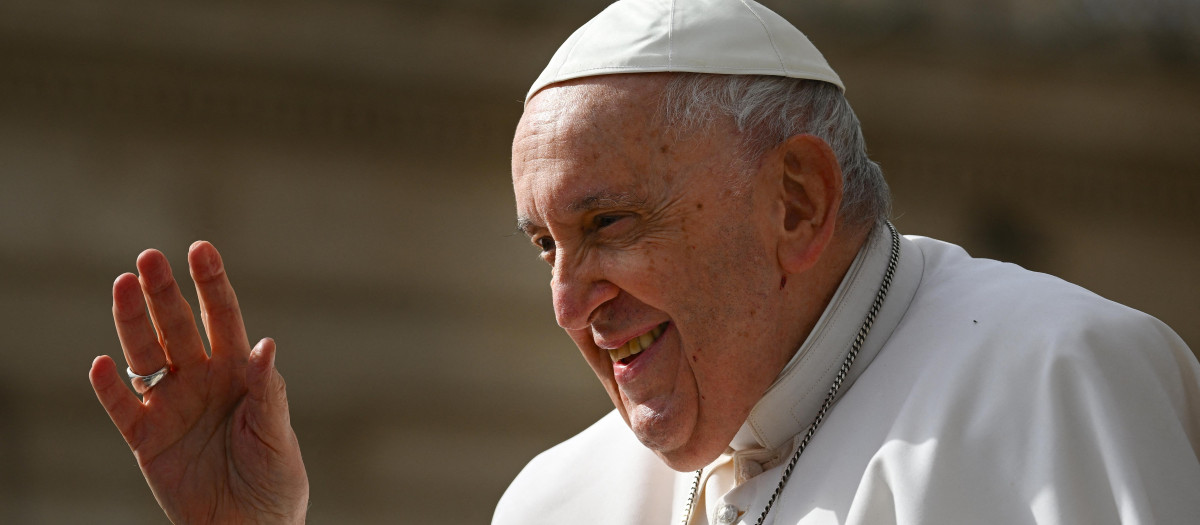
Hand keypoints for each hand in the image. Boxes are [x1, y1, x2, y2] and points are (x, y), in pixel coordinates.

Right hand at [89, 241, 308, 523]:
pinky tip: (102, 363)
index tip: (200, 249)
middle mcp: (202, 380)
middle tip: (149, 259)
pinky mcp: (147, 439)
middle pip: (177, 327)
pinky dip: (110, 387)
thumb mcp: (277, 434)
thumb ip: (268, 392)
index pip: (223, 317)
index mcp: (239, 371)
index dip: (211, 283)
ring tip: (122, 286)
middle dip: (163, 292)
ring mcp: (172, 406)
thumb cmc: (275, 479)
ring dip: (132, 323)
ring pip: (146, 355)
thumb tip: (266, 346)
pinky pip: (123, 407)